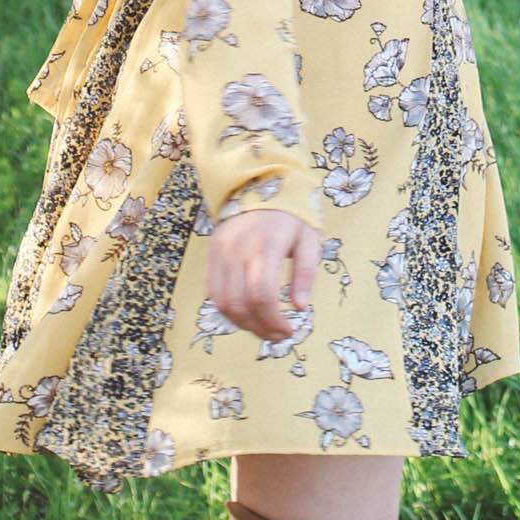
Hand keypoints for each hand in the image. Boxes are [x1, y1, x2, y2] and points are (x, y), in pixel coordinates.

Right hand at [208, 208, 318, 340]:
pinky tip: (246, 315)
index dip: (274, 321)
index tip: (289, 331)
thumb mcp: (309, 239)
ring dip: (243, 324)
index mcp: (266, 245)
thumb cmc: (289, 215)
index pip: (262, 295)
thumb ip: (306, 273)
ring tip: (263, 329)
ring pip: (223, 303)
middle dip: (260, 328)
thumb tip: (300, 307)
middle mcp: (238, 249)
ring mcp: (221, 252)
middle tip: (278, 335)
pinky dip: (228, 311)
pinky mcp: (211, 254)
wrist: (258, 183)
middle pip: (241, 304)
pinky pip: (213, 293)